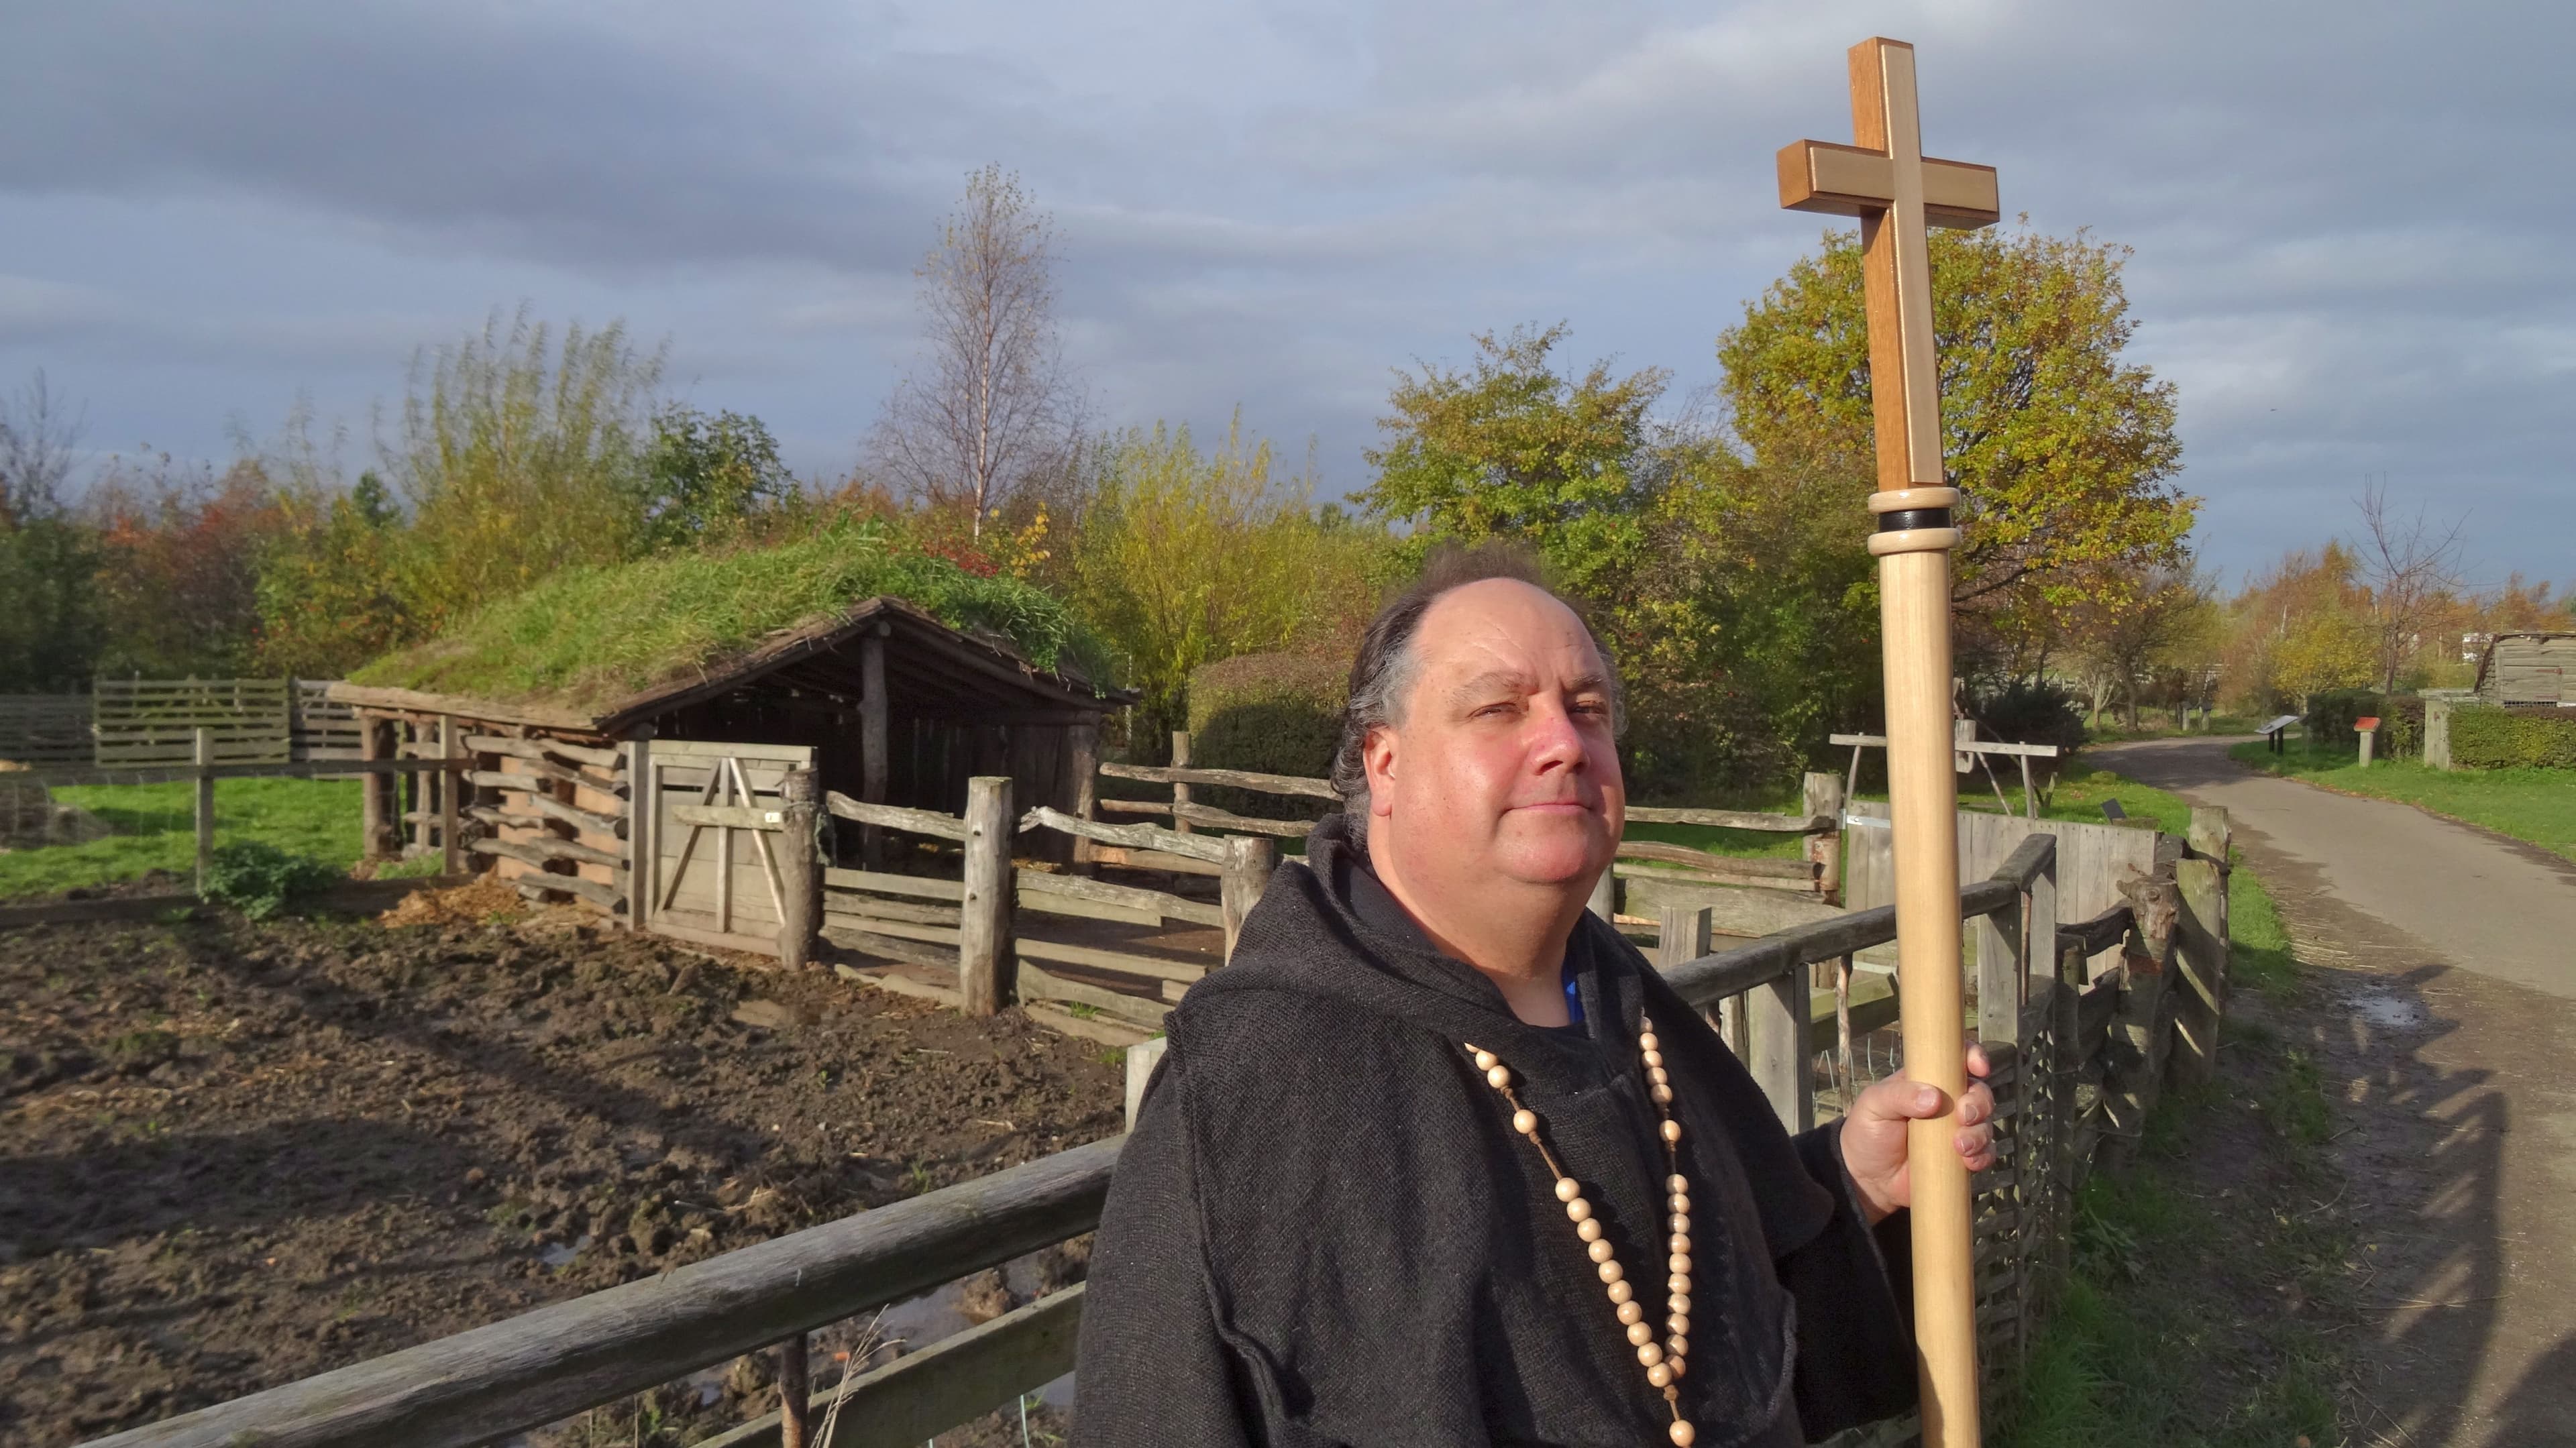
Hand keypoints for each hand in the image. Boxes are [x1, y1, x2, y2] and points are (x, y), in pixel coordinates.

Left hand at [1838, 1040, 1995, 1224]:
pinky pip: (1985, 1153)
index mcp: (1927, 1080)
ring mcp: (1955, 1130)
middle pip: (1979, 1092)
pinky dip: (1983, 1156)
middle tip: (1964, 1116)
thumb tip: (1935, 1098)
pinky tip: (1968, 1162)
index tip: (1978, 1067)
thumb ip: (1899, 1096)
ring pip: (1984, 1124)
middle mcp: (1947, 1102)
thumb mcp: (1874, 1105)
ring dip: (1979, 1133)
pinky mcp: (1961, 1158)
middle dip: (1979, 1102)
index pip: (1957, 1059)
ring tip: (1960, 1147)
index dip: (1973, 1056)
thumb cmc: (1867, 1131)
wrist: (1867, 1178)